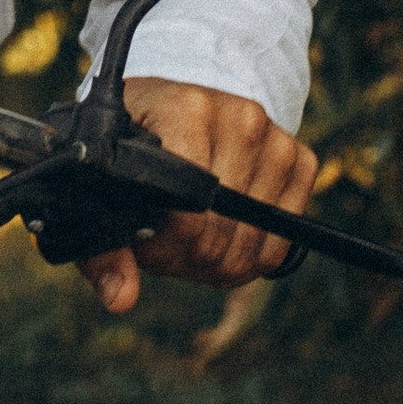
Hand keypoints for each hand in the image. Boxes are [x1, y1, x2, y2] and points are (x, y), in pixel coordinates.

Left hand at [78, 82, 318, 317]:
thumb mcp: (102, 184)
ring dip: (216, 261)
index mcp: (186, 110)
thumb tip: (121, 300)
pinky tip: (221, 235)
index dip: (162, 249)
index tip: (143, 243)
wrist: (173, 103)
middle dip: (185, 259)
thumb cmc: (130, 148)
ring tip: (187, 237)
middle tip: (163, 243)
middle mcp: (241, 119)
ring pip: (253, 247)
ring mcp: (276, 139)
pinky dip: (251, 255)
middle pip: (220, 236)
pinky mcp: (300, 159)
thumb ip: (104, 247)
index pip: (188, 214)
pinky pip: (282, 241)